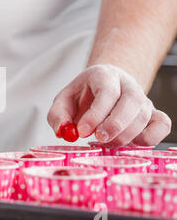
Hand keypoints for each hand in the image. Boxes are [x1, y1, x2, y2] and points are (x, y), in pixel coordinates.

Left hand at [47, 64, 170, 146]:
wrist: (102, 88)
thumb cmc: (82, 95)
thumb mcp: (63, 100)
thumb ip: (58, 115)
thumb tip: (63, 131)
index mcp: (104, 76)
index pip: (107, 92)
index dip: (96, 114)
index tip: (82, 131)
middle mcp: (127, 85)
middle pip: (131, 101)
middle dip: (114, 125)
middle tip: (98, 139)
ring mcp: (143, 99)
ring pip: (144, 116)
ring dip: (125, 135)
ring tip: (105, 143)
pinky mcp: (153, 114)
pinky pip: (162, 125)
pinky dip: (150, 138)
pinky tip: (129, 144)